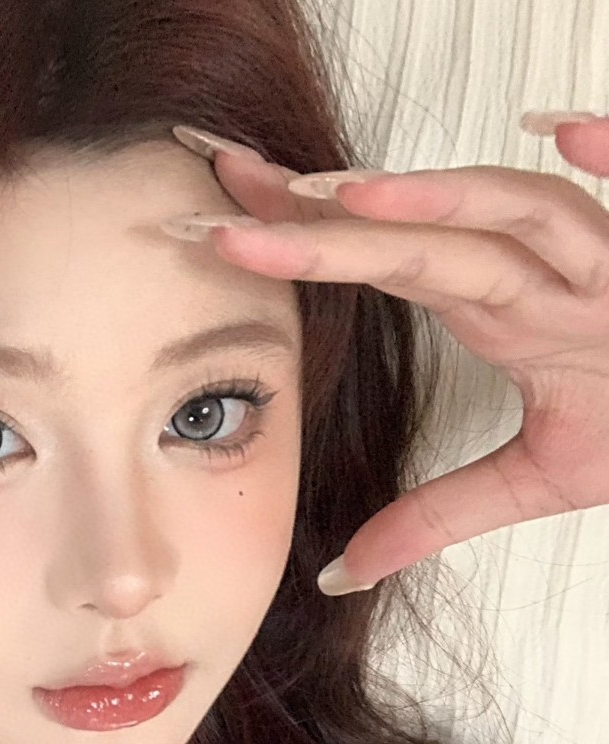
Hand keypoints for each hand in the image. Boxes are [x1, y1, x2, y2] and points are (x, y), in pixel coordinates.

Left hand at [167, 115, 608, 594]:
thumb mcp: (533, 480)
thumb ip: (435, 518)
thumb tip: (341, 571)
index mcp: (498, 306)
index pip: (383, 263)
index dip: (300, 247)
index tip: (213, 230)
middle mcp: (538, 272)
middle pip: (419, 235)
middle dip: (323, 218)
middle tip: (221, 198)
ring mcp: (602, 265)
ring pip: (515, 215)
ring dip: (437, 198)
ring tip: (346, 195)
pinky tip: (565, 132)